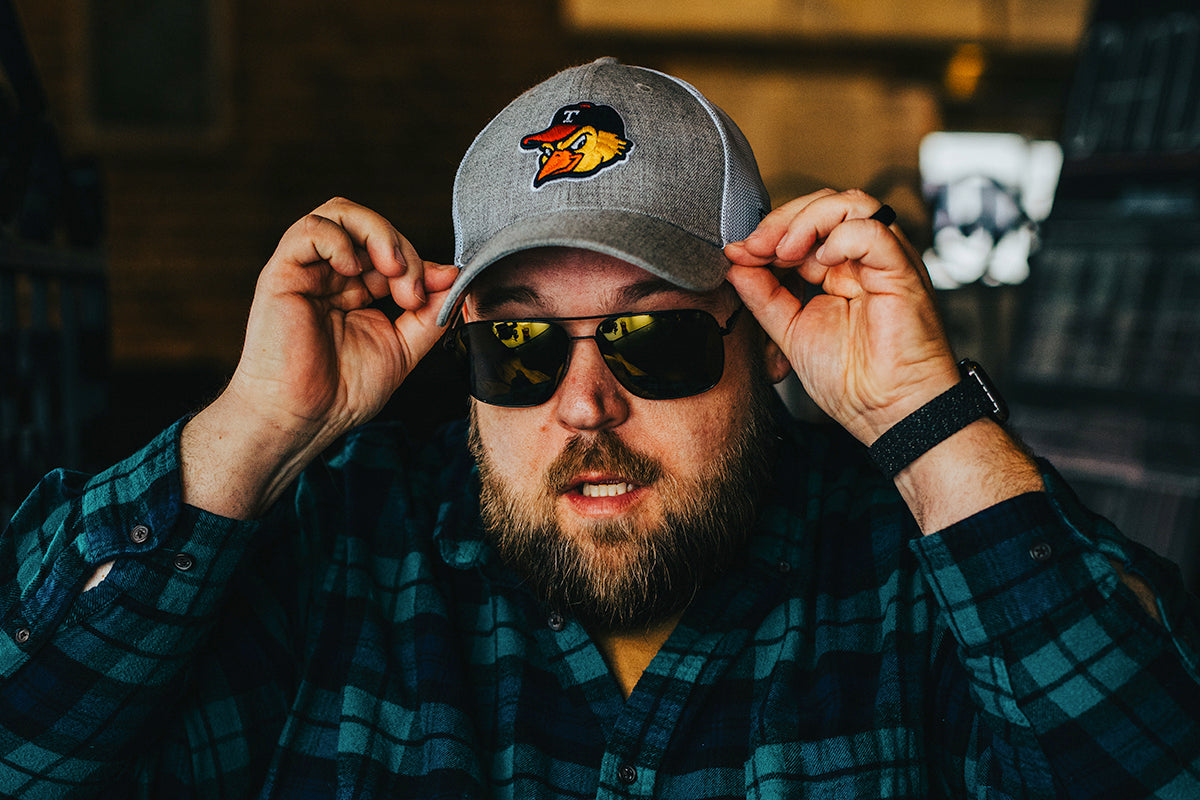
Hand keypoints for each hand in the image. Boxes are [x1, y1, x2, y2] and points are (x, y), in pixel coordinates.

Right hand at [183, 198, 456, 516]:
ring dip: (378, 234)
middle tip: (413, 292)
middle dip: (404, 251)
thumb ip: (429, 313)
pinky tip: (355, 272)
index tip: (444, 283)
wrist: (304, 419)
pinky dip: (339, 241)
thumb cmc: (344, 392)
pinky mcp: (283, 273)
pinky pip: (309, 230)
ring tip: (393, 270)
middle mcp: (331, 274)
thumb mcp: (402, 348)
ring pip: (340, 214)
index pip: (392, 250)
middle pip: (370, 226)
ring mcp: (307, 271)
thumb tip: (454, 277)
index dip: (421, 261)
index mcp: (357, 289)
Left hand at [725, 189, 958, 445]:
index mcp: (839, 270)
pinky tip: (819, 264)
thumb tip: (736, 262)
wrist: (885, 414)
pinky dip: (840, 237)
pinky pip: (873, 231)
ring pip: (851, 205)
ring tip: (784, 251)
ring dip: (808, 220)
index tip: (740, 253)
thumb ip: (763, 295)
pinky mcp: (902, 272)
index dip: (770, 232)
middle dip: (782, 220)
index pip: (805, 224)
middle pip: (826, 205)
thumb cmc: (852, 381)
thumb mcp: (790, 330)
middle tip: (755, 247)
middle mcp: (864, 260)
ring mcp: (885, 262)